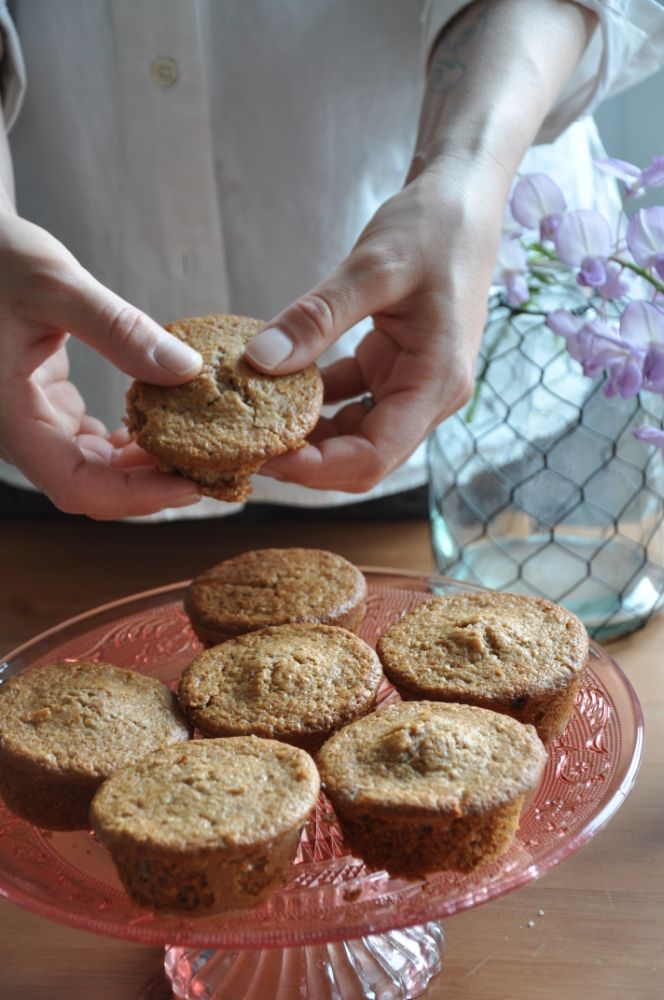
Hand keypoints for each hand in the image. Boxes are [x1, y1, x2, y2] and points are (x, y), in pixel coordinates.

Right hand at [0, 211, 202, 517]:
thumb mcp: (55, 285)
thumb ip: (119, 330)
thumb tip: (187, 369)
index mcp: (10, 417)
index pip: (77, 485)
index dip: (137, 496)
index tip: (191, 485)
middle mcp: (19, 431)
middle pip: (91, 486)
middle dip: (151, 484)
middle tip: (212, 468)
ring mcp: (33, 422)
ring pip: (93, 469)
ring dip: (143, 464)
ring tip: (198, 446)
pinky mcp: (47, 407)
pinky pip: (91, 444)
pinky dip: (129, 440)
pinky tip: (165, 423)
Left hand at [245, 157, 505, 491]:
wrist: (464, 197)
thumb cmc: (435, 226)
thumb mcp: (374, 266)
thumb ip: (317, 318)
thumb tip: (260, 361)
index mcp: (436, 383)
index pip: (373, 457)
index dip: (317, 469)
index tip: (263, 457)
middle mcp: (429, 396)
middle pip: (363, 458)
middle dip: (307, 461)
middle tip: (246, 445)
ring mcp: (412, 385)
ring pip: (355, 435)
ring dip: (309, 434)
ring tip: (254, 423)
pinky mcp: (394, 367)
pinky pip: (352, 401)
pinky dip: (316, 400)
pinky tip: (276, 386)